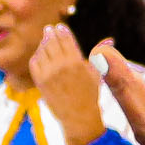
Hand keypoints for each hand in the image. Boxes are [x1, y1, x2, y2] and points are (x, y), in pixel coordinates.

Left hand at [31, 24, 105, 144]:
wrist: (78, 117)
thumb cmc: (90, 95)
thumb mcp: (97, 74)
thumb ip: (99, 55)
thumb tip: (110, 40)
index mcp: (76, 62)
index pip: (66, 39)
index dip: (62, 31)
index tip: (60, 27)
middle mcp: (61, 66)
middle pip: (52, 43)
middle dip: (50, 34)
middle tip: (49, 29)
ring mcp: (49, 74)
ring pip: (42, 51)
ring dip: (43, 44)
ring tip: (45, 41)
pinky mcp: (40, 82)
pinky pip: (35, 63)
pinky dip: (36, 57)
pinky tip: (40, 55)